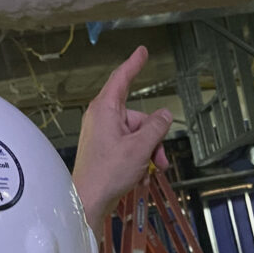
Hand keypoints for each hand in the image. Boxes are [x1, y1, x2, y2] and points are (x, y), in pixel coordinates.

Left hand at [72, 45, 172, 230]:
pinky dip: (138, 160)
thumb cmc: (107, 173)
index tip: (141, 52)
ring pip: (136, 135)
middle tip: (161, 159)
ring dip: (148, 153)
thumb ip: (156, 128)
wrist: (89, 199)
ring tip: (151, 170)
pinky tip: (140, 176)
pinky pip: (128, 148)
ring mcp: (102, 134)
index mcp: (106, 109)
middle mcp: (102, 118)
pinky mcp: (104, 150)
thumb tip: (165, 115)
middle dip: (154, 138)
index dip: (134, 64)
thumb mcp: (140, 148)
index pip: (122, 78)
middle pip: (138, 117)